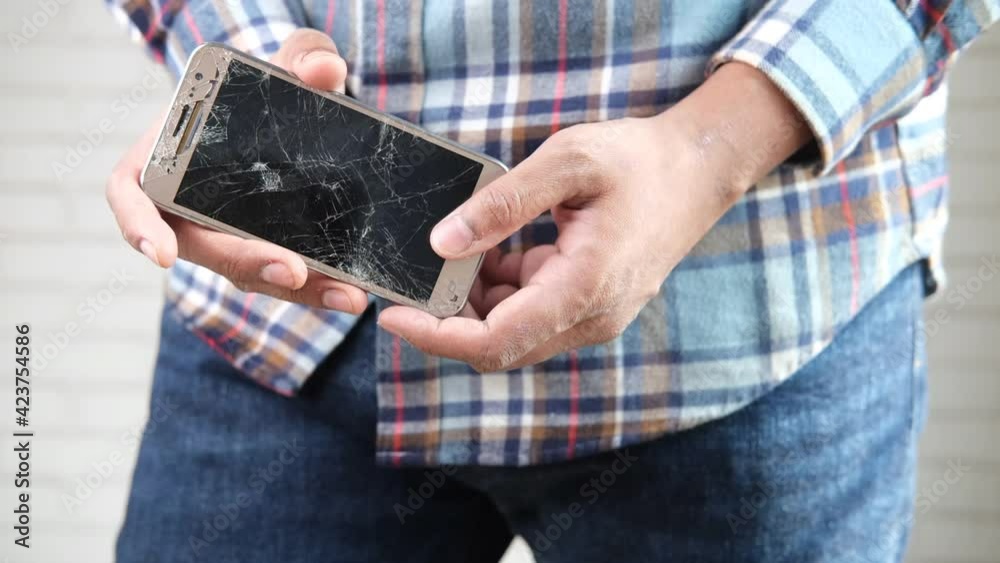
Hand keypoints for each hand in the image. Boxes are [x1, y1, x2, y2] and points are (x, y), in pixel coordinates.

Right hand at [106, 30, 366, 313]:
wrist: (284, 111)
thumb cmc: (261, 87)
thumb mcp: (281, 63)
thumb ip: (301, 56)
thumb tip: (325, 69)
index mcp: (160, 159)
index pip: (131, 195)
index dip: (141, 226)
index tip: (163, 254)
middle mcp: (185, 208)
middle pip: (207, 250)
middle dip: (250, 264)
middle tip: (294, 271)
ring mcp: (225, 235)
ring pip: (250, 272)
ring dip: (296, 289)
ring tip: (346, 295)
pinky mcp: (265, 250)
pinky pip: (282, 275)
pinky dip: (314, 287)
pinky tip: (348, 293)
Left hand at [378, 63, 809, 371]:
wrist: (699, 171)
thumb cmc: (638, 161)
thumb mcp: (567, 163)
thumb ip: (502, 206)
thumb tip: (440, 243)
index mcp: (582, 290)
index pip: (494, 343)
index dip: (436, 336)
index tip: (391, 314)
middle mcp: (587, 319)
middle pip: (497, 346)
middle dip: (446, 318)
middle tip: (409, 275)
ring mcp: (590, 317)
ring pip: (511, 332)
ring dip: (472, 302)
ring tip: (451, 252)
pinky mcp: (587, 305)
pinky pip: (529, 313)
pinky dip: (499, 290)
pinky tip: (489, 250)